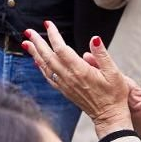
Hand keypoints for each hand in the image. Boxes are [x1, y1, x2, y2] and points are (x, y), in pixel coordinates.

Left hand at [21, 21, 131, 135]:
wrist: (109, 117)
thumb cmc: (114, 95)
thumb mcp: (114, 72)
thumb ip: (102, 55)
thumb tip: (94, 39)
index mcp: (80, 70)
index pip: (61, 49)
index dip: (53, 35)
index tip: (48, 24)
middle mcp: (69, 77)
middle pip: (48, 57)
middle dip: (37, 42)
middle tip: (28, 31)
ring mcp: (65, 85)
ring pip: (46, 67)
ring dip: (35, 54)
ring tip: (26, 43)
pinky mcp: (65, 91)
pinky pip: (49, 78)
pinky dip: (41, 68)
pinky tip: (37, 62)